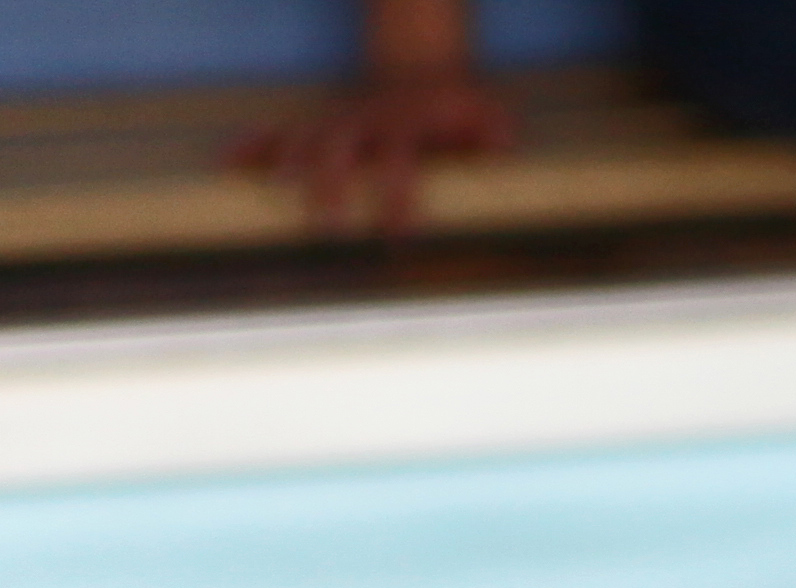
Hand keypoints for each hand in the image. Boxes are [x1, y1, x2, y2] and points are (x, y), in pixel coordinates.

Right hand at [233, 68, 515, 234]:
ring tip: (272, 195)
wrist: (420, 78)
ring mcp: (335, 123)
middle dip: (330, 186)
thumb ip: (491, 131)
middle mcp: (362, 124)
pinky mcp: (315, 127)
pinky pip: (277, 133)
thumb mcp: (484, 116)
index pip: (399, 161)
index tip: (398, 232)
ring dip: (286, 165)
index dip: (398, 194)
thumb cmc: (457, 115)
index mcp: (403, 128)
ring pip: (303, 140)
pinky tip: (227, 166)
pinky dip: (251, 147)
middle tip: (327, 229)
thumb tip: (497, 144)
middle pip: (338, 150)